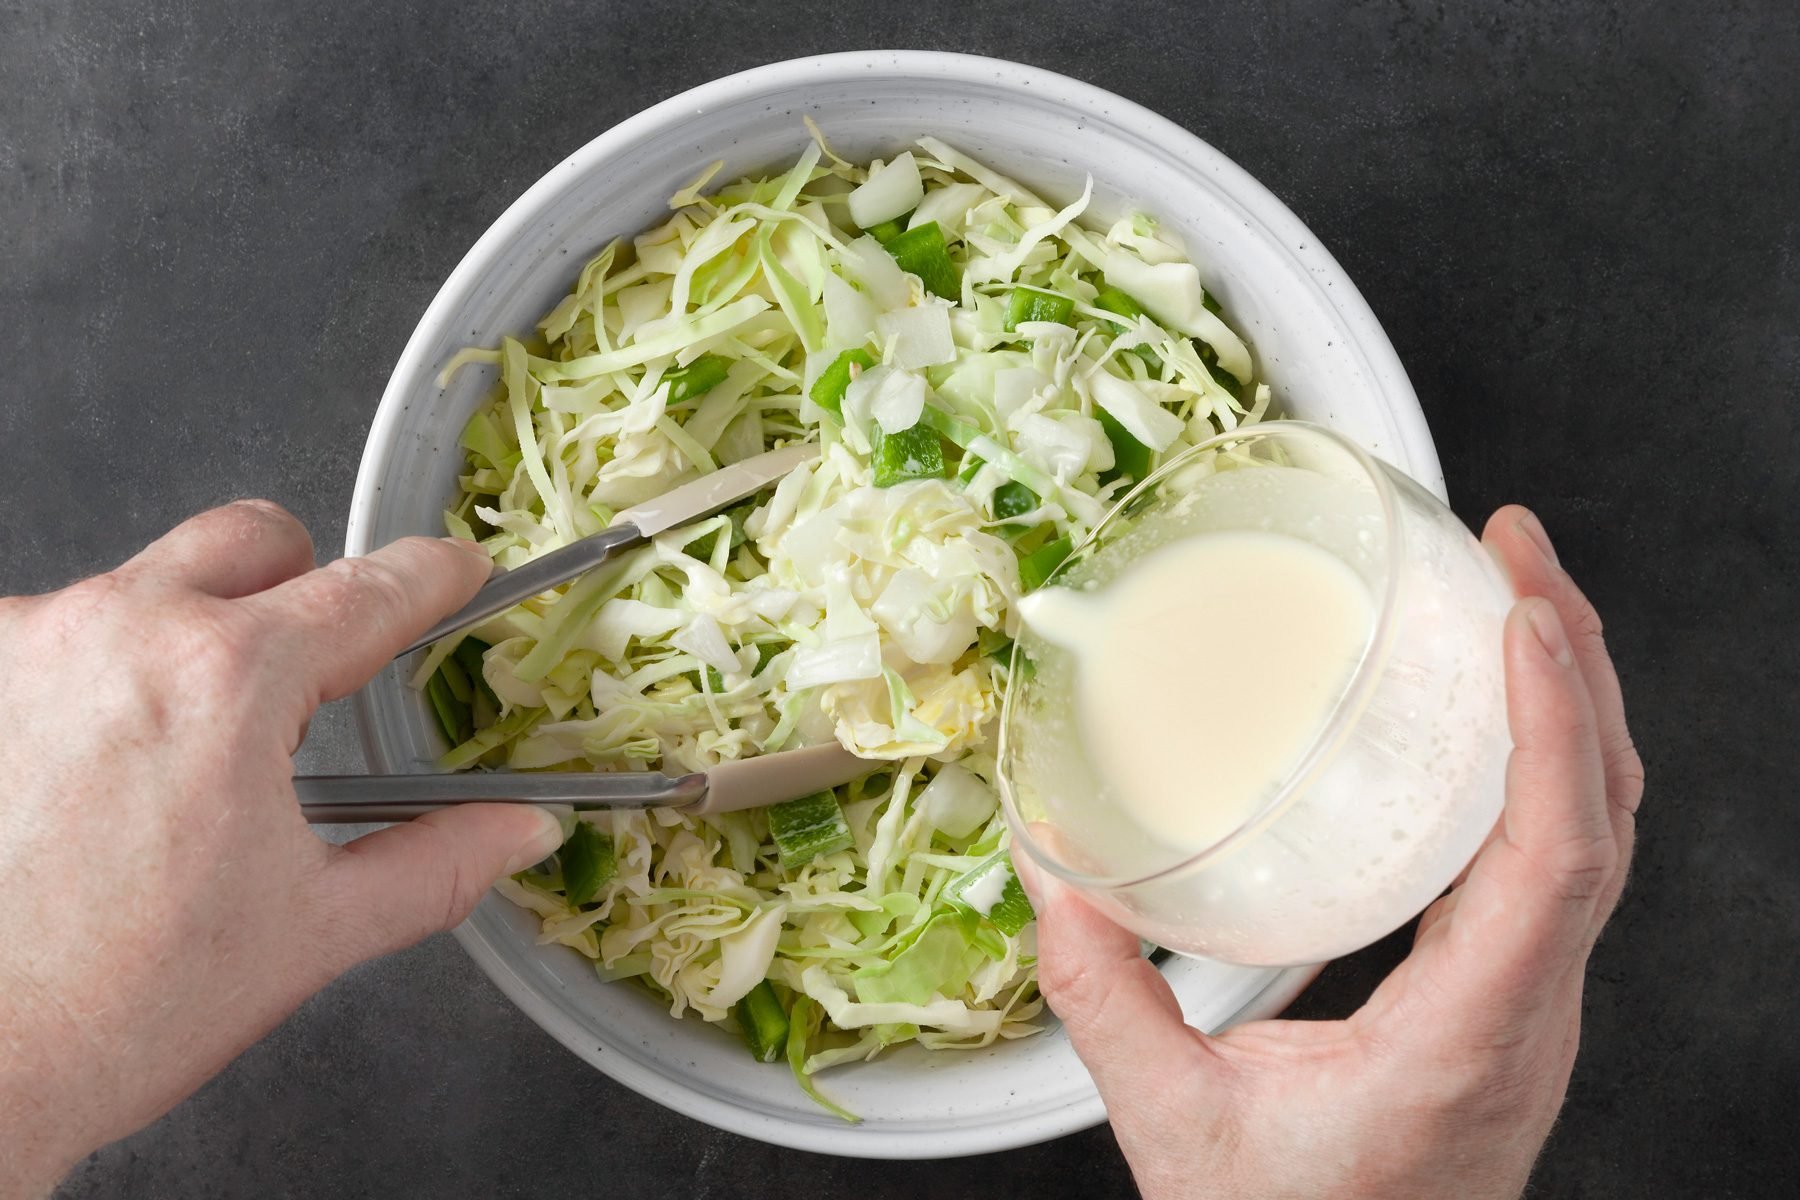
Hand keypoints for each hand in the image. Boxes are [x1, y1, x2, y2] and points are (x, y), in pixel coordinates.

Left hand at [0, 502, 564, 1198]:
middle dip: (299, 585)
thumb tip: (518, 833)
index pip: (367, 590)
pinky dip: (96, 677)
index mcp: (230, 680)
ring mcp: (26, 644)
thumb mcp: (311, 932)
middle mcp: (121, 631)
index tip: (454, 570)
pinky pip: (58, 632)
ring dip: (185, 640)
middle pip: (252, 540)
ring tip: (182, 758)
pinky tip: (94, 771)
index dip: (431, 575)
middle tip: (308, 676)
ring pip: (146, 586)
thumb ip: (436, 864)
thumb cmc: (113, 1007)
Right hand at [1016, 507, 1642, 1199]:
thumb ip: (1107, 1003)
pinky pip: (1558, 851)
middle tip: (1518, 549)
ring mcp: (1533, 999)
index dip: (1558, 727)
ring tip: (1519, 596)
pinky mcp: (1510, 993)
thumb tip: (1053, 881)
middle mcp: (1530, 1007)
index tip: (1526, 616)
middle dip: (1579, 660)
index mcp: (1472, 1035)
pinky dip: (1545, 754)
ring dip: (1575, 697)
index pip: (1559, 860)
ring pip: (1599, 826)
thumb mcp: (1180, 1129)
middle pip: (1608, 811)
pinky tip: (1496, 710)